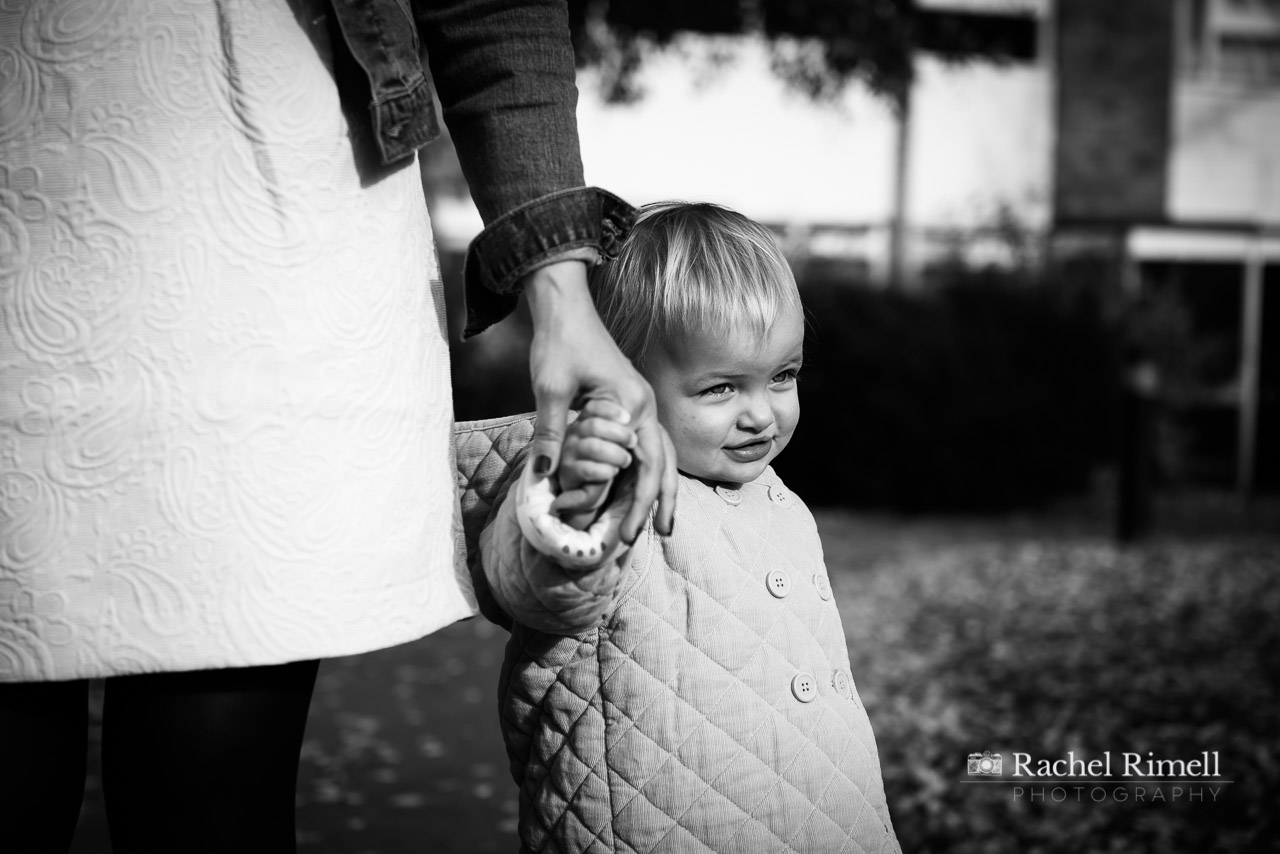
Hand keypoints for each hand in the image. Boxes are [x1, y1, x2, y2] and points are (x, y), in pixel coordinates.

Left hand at [523, 260, 676, 540]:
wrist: (566, 307)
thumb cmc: (559, 342)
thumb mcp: (551, 388)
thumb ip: (552, 432)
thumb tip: (545, 475)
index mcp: (633, 405)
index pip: (644, 466)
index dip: (634, 503)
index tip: (622, 533)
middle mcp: (646, 408)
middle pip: (662, 465)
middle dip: (656, 503)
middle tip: (648, 537)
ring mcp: (643, 405)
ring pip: (662, 456)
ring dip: (661, 490)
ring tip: (662, 523)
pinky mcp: (631, 404)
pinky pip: (649, 444)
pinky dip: (651, 470)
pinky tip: (642, 489)